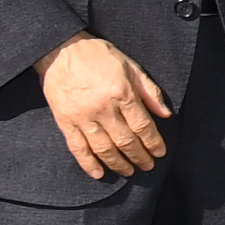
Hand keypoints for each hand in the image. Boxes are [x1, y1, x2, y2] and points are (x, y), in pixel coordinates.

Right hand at [39, 36, 167, 179]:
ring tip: (129, 171)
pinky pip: (77, 148)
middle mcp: (103, 109)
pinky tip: (98, 173)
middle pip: (125, 141)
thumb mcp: (131, 66)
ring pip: (103, 148)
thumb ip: (149, 91)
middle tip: (148, 166)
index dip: (153, 143)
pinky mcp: (64, 122)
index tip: (160, 153)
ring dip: (118, 164)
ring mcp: (82, 117)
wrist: (59, 50)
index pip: (142, 126)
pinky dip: (88, 163)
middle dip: (139, 156)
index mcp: (121, 94)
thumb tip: (165, 114)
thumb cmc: (98, 56)